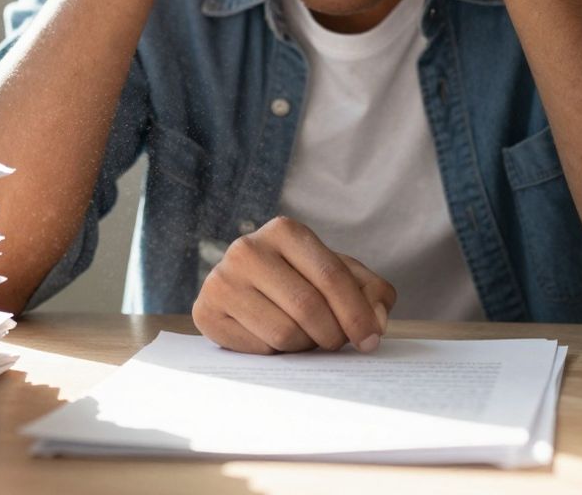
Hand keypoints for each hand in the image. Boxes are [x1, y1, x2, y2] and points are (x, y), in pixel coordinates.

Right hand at [193, 217, 396, 354]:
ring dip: (305, 345)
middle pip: (308, 308)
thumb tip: (376, 321)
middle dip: (332, 334)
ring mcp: (221, 280)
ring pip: (284, 333)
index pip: (331, 277)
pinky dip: (276, 352)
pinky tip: (274, 337)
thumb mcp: (338, 272)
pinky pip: (257, 349)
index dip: (357, 314)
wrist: (244, 286)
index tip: (370, 339)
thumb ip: (370, 291)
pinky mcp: (205, 312)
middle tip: (336, 341)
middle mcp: (247, 249)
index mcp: (284, 230)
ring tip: (304, 336)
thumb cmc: (299, 278)